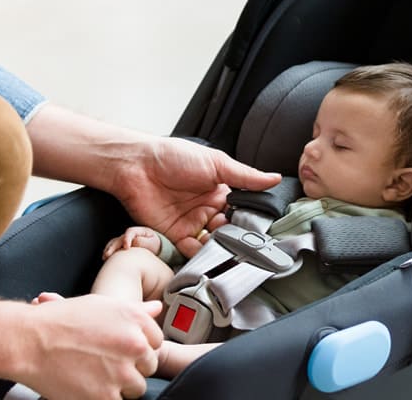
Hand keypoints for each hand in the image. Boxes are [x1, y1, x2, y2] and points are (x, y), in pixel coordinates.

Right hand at [16, 294, 162, 399]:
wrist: (28, 341)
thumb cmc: (60, 320)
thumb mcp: (101, 305)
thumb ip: (135, 311)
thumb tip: (158, 309)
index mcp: (135, 320)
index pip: (156, 342)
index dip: (138, 349)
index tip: (121, 351)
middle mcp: (134, 345)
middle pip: (148, 366)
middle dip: (131, 368)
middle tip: (105, 365)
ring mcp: (121, 373)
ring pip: (136, 388)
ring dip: (120, 386)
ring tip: (94, 376)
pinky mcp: (106, 397)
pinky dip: (103, 398)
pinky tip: (87, 388)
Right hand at [102, 226, 161, 259]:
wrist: (154, 249)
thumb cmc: (154, 245)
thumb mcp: (153, 243)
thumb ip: (144, 242)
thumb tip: (134, 242)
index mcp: (138, 231)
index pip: (130, 232)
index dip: (126, 239)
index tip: (126, 247)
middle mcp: (129, 235)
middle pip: (119, 238)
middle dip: (113, 246)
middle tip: (109, 254)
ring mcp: (123, 240)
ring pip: (114, 243)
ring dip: (109, 249)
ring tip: (105, 257)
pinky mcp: (121, 247)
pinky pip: (113, 248)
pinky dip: (108, 252)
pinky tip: (105, 259)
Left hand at [113, 138, 279, 257]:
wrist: (137, 166)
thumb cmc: (173, 156)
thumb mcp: (216, 163)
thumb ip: (245, 176)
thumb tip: (274, 178)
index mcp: (220, 191)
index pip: (242, 211)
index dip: (250, 221)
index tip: (261, 230)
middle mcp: (207, 209)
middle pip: (229, 231)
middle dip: (236, 238)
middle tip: (244, 242)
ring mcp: (191, 223)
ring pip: (213, 243)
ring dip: (220, 248)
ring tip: (228, 250)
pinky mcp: (174, 235)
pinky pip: (191, 251)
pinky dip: (201, 255)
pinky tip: (209, 254)